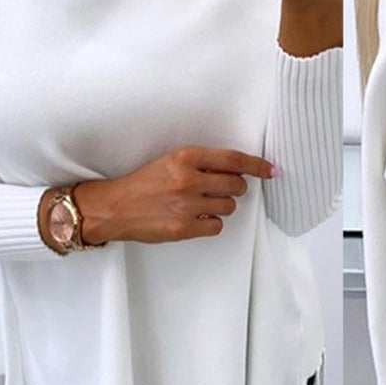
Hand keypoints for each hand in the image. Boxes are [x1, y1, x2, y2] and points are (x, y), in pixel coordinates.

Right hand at [67, 146, 275, 245]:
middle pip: (236, 185)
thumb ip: (201, 164)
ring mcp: (186, 205)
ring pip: (229, 207)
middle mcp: (187, 179)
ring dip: (221, 206)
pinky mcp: (184, 227)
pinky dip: (211, 223)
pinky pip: (217, 226)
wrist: (115, 207)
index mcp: (185, 157)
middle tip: (220, 190)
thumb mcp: (170, 162)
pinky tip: (196, 218)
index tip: (270, 170)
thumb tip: (236, 170)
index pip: (233, 159)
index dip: (256, 165)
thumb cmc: (143, 184)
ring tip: (201, 205)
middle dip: (234, 188)